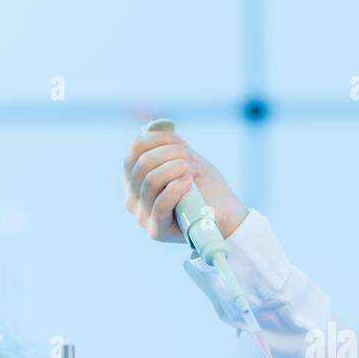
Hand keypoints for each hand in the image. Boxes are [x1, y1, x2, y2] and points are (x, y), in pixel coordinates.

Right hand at [123, 128, 247, 242]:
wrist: (226, 216)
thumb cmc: (205, 188)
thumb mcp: (186, 161)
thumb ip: (170, 145)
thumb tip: (155, 127)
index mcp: (135, 177)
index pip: (135, 148)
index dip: (159, 138)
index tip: (182, 144)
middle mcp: (132, 197)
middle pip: (143, 163)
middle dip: (172, 154)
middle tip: (191, 160)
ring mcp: (142, 215)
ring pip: (151, 180)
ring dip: (177, 169)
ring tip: (194, 172)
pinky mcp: (156, 230)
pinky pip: (160, 203)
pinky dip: (177, 188)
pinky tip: (189, 182)